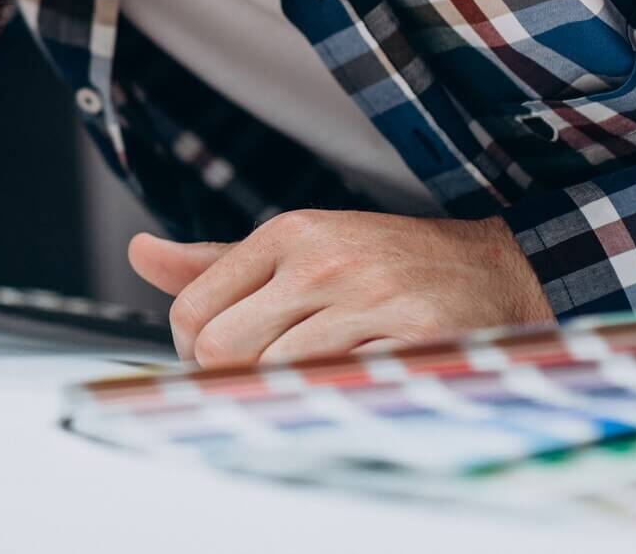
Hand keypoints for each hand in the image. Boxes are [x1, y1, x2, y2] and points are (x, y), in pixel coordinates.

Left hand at [128, 210, 554, 367]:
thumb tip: (138, 252)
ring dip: (281, 396)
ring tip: (305, 386)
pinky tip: (343, 391)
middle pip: (224, 348)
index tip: (216, 362)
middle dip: (228, 380)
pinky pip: (338, 388)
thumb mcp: (300, 245)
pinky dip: (329, 401)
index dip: (191, 351)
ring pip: (275, 375)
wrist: (497, 268)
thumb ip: (216, 261)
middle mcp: (324, 260)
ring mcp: (369, 298)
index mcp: (289, 233)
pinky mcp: (413, 338)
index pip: (193, 309)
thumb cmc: (383, 263)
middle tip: (256, 384)